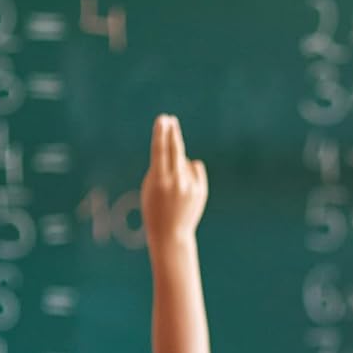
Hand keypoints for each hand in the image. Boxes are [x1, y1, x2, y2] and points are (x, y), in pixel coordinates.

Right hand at [141, 114, 207, 244]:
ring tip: (172, 185)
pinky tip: (184, 185)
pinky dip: (189, 172)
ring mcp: (191, 186)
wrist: (171, 232)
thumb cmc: (155, 207)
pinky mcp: (201, 190)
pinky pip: (195, 169)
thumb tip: (181, 153)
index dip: (161, 134)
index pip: (160, 151)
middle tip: (170, 120)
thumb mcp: (151, 186)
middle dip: (172, 133)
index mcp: (159, 180)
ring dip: (177, 166)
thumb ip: (162, 168)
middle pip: (176, 150)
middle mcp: (177, 182)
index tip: (162, 119)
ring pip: (184, 161)